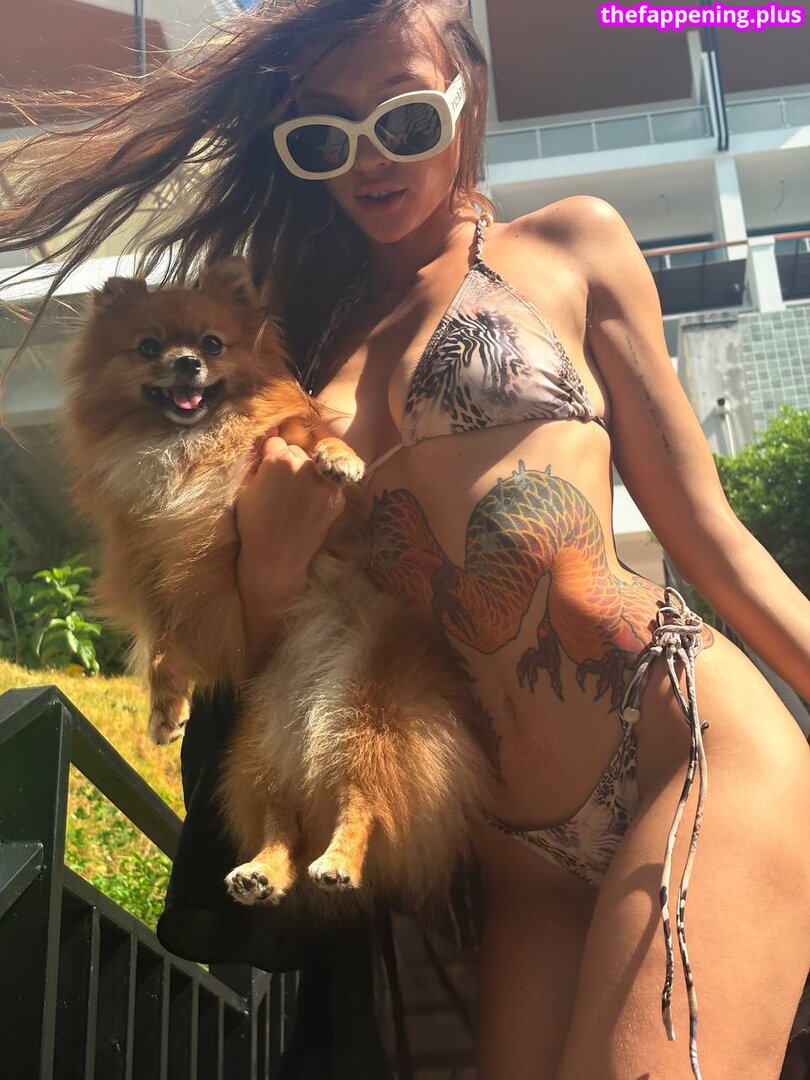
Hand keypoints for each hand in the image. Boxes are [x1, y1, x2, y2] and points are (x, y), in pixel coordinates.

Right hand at [236, 429, 345, 664]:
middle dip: (290, 464)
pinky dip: (320, 491)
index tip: (268, 472)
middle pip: (297, 452)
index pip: (277, 443)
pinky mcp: (337, 498)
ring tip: (297, 499)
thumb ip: (258, 464)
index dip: (270, 457)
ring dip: (307, 475)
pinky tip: (308, 507)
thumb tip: (267, 442)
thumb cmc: (254, 525)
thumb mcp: (246, 489)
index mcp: (279, 460)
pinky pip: (328, 484)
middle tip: (282, 488)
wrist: (277, 558)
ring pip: (315, 466)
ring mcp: (325, 483)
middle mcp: (306, 466)